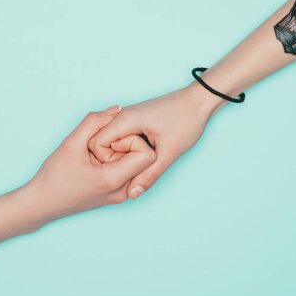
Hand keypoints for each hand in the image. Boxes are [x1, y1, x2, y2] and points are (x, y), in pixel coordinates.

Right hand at [25, 106, 155, 226]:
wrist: (43, 204)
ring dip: (122, 153)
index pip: (147, 154)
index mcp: (113, 180)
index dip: (132, 140)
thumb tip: (116, 109)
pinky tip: (98, 160)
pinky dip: (118, 161)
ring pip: (137, 164)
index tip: (110, 139)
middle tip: (101, 145)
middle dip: (127, 144)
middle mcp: (123, 191)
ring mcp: (121, 195)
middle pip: (144, 158)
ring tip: (98, 153)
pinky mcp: (117, 194)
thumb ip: (94, 122)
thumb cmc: (54, 176)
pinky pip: (129, 171)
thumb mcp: (71, 143)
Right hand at [88, 84, 223, 198]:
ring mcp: (127, 119)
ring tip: (142, 160)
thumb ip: (149, 174)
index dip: (106, 161)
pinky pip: (121, 140)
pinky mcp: (134, 122)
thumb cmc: (186, 120)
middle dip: (114, 160)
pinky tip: (143, 154)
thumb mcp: (169, 152)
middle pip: (101, 145)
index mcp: (125, 120)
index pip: (96, 145)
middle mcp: (121, 117)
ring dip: (122, 156)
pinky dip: (128, 150)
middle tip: (136, 166)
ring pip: (112, 143)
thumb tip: (133, 194)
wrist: (199, 100)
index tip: (125, 168)